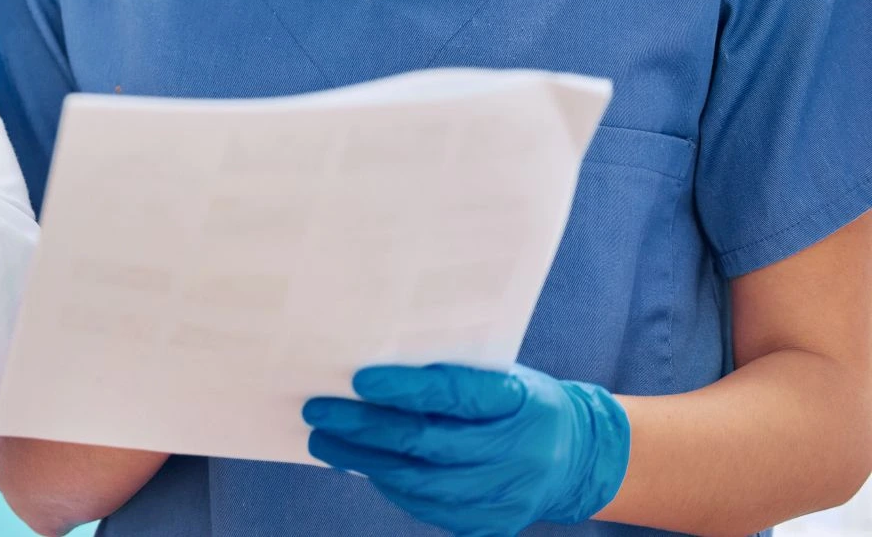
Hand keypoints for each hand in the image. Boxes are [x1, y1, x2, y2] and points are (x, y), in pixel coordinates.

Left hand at [304, 363, 629, 536]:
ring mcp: (505, 495)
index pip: (455, 394)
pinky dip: (391, 484)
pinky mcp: (492, 525)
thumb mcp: (500, 375)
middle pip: (426, 443)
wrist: (575, 456)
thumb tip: (371, 373)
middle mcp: (516, 452)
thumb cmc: (520, 403)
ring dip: (364, 460)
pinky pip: (428, 507)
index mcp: (518, 402)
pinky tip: (364, 465)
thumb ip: (449, 374)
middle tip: (319, 411)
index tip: (359, 379)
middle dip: (364, 427)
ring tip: (326, 440)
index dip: (406, 388)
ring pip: (420, 483)